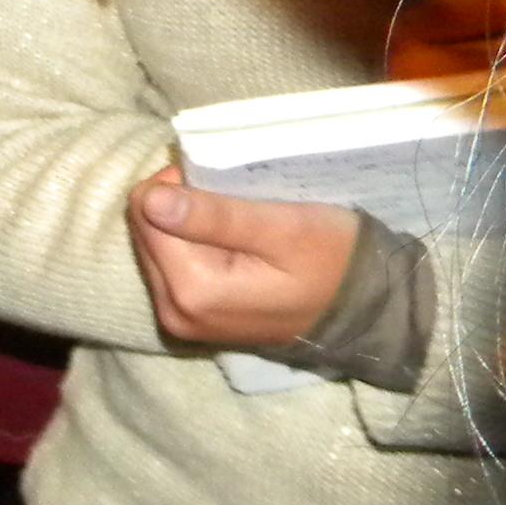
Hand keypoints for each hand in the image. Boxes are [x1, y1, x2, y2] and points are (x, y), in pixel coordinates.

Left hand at [127, 166, 361, 349]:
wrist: (361, 310)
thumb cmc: (332, 261)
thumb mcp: (282, 229)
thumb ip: (215, 217)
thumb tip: (149, 200)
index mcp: (192, 291)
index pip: (145, 213)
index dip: (178, 185)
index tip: (220, 183)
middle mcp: (174, 313)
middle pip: (144, 231)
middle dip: (178, 206)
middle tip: (231, 202)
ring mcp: (179, 321)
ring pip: (152, 246)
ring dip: (184, 226)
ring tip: (235, 225)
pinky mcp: (189, 320)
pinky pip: (169, 267)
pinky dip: (191, 247)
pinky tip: (228, 246)